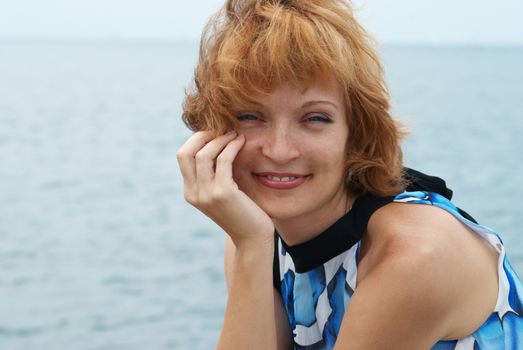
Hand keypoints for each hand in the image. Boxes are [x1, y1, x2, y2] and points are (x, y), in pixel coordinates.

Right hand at [176, 131, 274, 248]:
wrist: (252, 237)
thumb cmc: (241, 212)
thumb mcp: (221, 191)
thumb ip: (213, 174)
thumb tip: (215, 142)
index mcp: (190, 192)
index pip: (183, 156)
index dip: (197, 139)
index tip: (215, 132)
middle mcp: (193, 193)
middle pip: (186, 152)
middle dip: (204, 135)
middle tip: (222, 129)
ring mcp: (206, 194)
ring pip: (204, 154)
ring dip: (220, 139)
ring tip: (235, 134)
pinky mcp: (222, 193)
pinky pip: (223, 160)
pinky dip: (232, 147)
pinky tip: (241, 142)